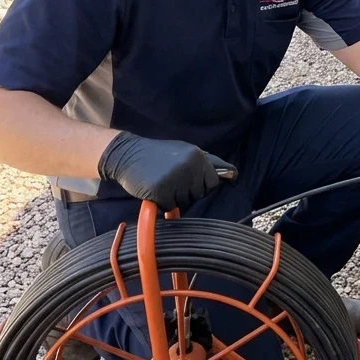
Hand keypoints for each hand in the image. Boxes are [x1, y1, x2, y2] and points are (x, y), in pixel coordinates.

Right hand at [98, 132, 235, 210]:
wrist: (126, 155)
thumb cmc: (157, 155)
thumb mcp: (183, 152)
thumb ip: (203, 163)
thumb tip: (232, 174)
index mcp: (198, 156)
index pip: (213, 182)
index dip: (203, 186)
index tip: (193, 184)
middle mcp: (189, 167)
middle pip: (199, 194)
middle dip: (188, 192)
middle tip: (171, 180)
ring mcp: (175, 179)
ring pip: (184, 202)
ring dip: (174, 197)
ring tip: (162, 181)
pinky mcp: (161, 191)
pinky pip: (168, 206)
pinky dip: (161, 203)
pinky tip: (153, 189)